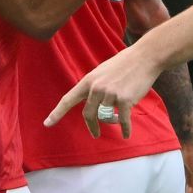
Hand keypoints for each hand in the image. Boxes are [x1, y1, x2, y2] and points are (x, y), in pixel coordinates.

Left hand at [46, 41, 161, 136]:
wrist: (145, 57)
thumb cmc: (125, 64)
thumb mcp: (102, 72)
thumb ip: (94, 86)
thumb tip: (91, 103)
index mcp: (88, 81)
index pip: (68, 99)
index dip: (57, 113)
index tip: (47, 124)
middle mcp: (96, 88)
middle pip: (88, 114)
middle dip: (92, 126)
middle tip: (95, 134)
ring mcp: (110, 94)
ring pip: (106, 117)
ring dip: (112, 121)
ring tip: (119, 120)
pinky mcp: (125, 100)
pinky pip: (122, 120)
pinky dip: (125, 129)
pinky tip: (126, 135)